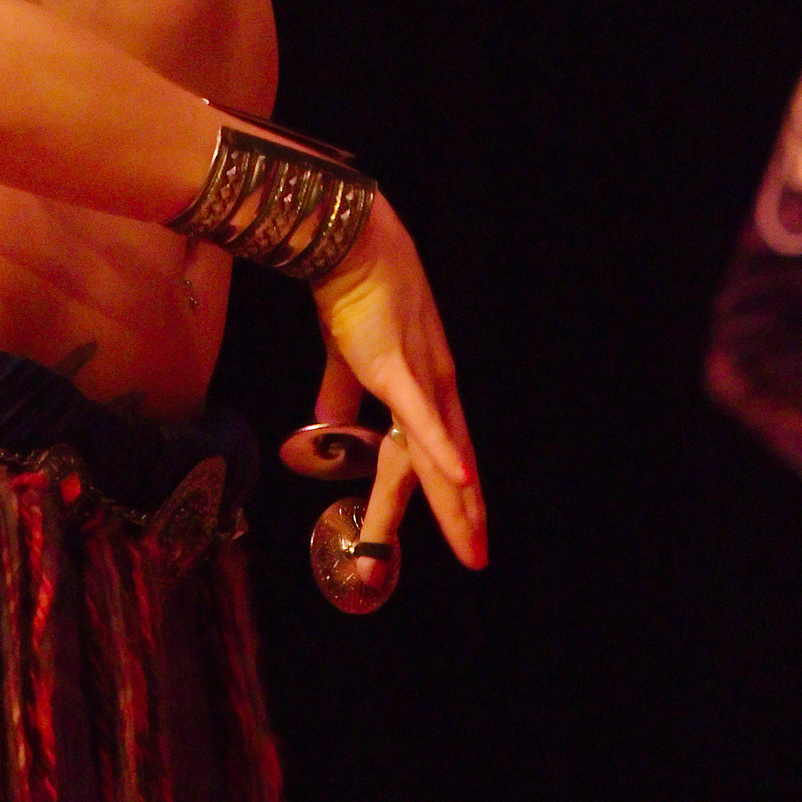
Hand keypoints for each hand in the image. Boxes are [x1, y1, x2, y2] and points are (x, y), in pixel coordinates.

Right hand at [311, 192, 485, 570]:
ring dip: (454, 504)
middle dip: (460, 515)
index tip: (459, 531)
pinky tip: (461, 483)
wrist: (351, 242)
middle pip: (446, 464)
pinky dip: (441, 452)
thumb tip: (327, 423)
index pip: (433, 449)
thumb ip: (339, 390)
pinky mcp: (400, 370)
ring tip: (471, 546)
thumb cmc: (349, 290)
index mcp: (421, 383)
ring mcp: (420, 379)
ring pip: (437, 456)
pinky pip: (421, 420)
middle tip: (475, 559)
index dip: (445, 491)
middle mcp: (433, 386)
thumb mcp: (345, 351)